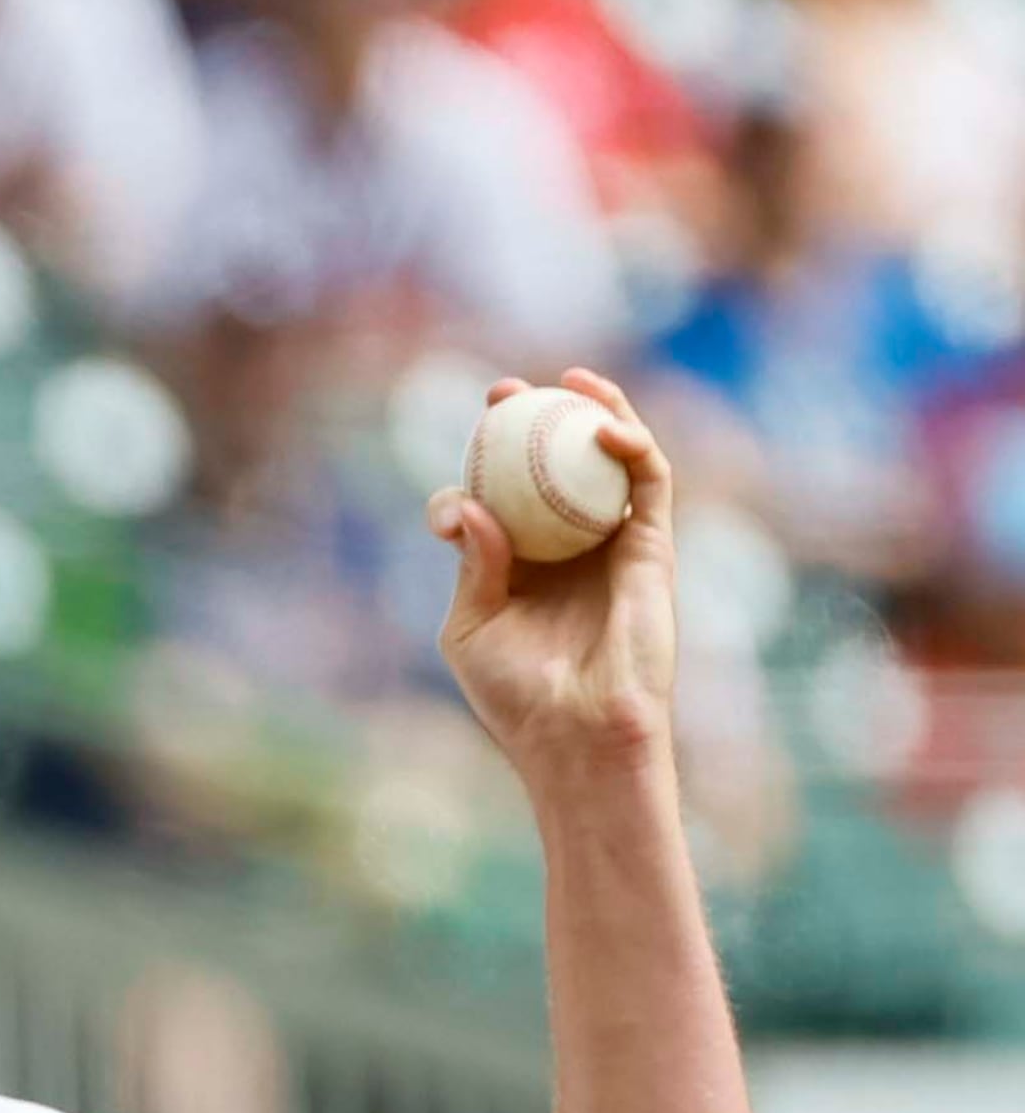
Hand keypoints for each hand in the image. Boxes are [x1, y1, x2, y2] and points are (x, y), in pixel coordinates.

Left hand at [421, 368, 678, 786]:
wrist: (578, 733)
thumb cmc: (517, 695)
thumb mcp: (471, 627)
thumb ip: (472, 564)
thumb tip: (466, 503)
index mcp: (520, 567)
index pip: (499, 501)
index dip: (478, 465)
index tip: (459, 452)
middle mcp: (568, 550)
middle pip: (555, 468)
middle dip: (534, 420)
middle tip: (504, 391)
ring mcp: (613, 547)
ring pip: (612, 464)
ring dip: (596, 413)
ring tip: (569, 379)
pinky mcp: (653, 550)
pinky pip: (650, 485)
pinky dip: (634, 446)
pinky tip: (604, 425)